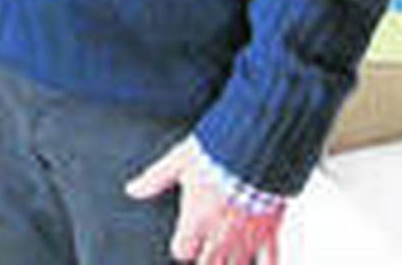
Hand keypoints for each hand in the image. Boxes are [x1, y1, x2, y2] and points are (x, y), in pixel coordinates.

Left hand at [125, 139, 283, 264]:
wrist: (255, 148)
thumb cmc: (214, 152)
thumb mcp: (178, 161)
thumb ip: (155, 179)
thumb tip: (132, 189)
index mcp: (196, 220)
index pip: (182, 251)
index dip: (181, 246)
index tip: (183, 238)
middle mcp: (220, 235)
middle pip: (208, 264)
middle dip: (204, 258)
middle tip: (204, 249)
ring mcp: (246, 237)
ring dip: (229, 264)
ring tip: (225, 257)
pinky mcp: (269, 233)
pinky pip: (270, 262)